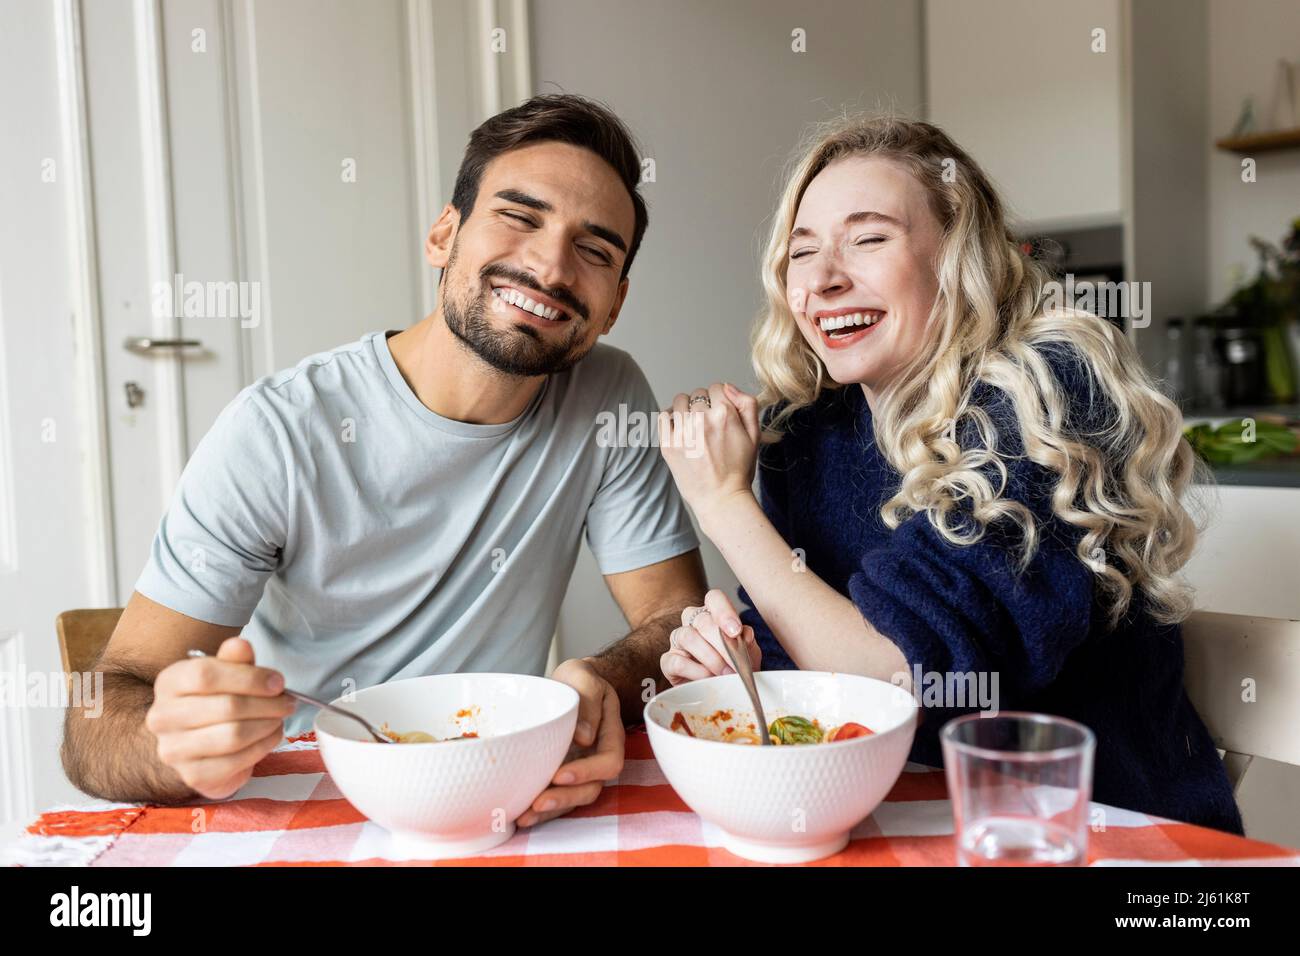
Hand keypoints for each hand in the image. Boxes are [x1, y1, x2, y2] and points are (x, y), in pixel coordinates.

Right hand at [147, 636, 294, 799]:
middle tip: (287, 703)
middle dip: (268, 704)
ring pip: (234, 736)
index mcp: (169, 683)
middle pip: (227, 707)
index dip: (250, 678)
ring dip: (268, 726)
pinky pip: (236, 761)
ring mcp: (174, 750)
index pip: (206, 675)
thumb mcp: (225, 673)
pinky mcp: (192, 775)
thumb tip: (240, 645)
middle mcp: (163, 717)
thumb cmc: (214, 701)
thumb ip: (234, 659)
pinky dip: (262, 747)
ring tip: (279, 718)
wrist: (195, 743)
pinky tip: (269, 736)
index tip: (277, 682)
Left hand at [519, 658, 624, 826]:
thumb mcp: (585, 678)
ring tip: (524, 817)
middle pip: (592, 788)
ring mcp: (581, 768)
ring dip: (550, 811)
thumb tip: (584, 736)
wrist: (571, 684)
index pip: (609, 761)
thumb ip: (588, 700)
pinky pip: (557, 796)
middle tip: (538, 802)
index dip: (588, 772)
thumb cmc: (580, 679)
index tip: (561, 774)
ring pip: (573, 798)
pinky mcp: (562, 773)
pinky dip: (540, 808)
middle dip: (565, 798)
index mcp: (610, 735)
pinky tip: (518, 814)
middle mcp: (598, 756)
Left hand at [658, 382, 760, 518]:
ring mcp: (682, 431)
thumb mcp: (755, 435)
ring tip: (694, 426)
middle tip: (709, 425)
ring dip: (686, 409)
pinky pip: (663, 416)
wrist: (721, 498)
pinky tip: (679, 429)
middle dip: (704, 405)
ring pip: (680, 401)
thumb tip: (727, 387)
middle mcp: (702, 419)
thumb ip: (747, 404)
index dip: (720, 399)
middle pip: (698, 394)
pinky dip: (670, 418)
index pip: (717, 388)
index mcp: (725, 414)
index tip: (721, 413)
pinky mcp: (668, 444)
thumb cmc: (739, 469)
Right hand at [661, 588, 760, 684]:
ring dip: (710, 658)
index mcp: (713, 614)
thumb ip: (747, 641)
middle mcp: (692, 622)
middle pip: (703, 621)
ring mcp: (678, 640)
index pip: (714, 599)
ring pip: (688, 637)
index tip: (736, 631)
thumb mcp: (748, 654)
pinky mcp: (668, 662)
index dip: (724, 611)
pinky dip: (696, 672)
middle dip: (722, 644)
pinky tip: (708, 679)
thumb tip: (744, 634)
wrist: (725, 692)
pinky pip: (677, 661)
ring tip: (725, 674)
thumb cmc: (735, 667)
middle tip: (736, 664)